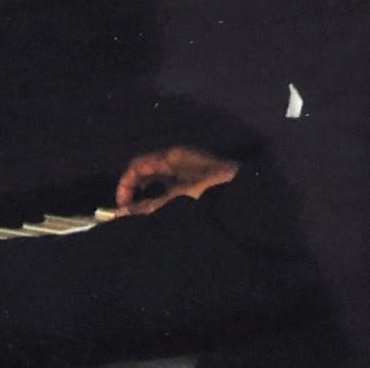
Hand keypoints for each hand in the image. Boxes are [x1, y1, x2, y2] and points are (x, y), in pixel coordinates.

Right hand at [114, 145, 239, 215]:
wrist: (247, 194)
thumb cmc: (212, 191)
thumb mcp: (178, 200)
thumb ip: (149, 207)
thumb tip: (121, 214)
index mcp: (171, 155)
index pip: (137, 165)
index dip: (125, 185)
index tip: (122, 208)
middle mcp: (177, 157)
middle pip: (146, 170)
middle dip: (134, 190)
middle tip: (131, 212)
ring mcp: (188, 166)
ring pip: (158, 177)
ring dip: (148, 194)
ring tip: (145, 214)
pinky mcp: (197, 177)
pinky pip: (170, 183)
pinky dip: (161, 195)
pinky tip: (163, 210)